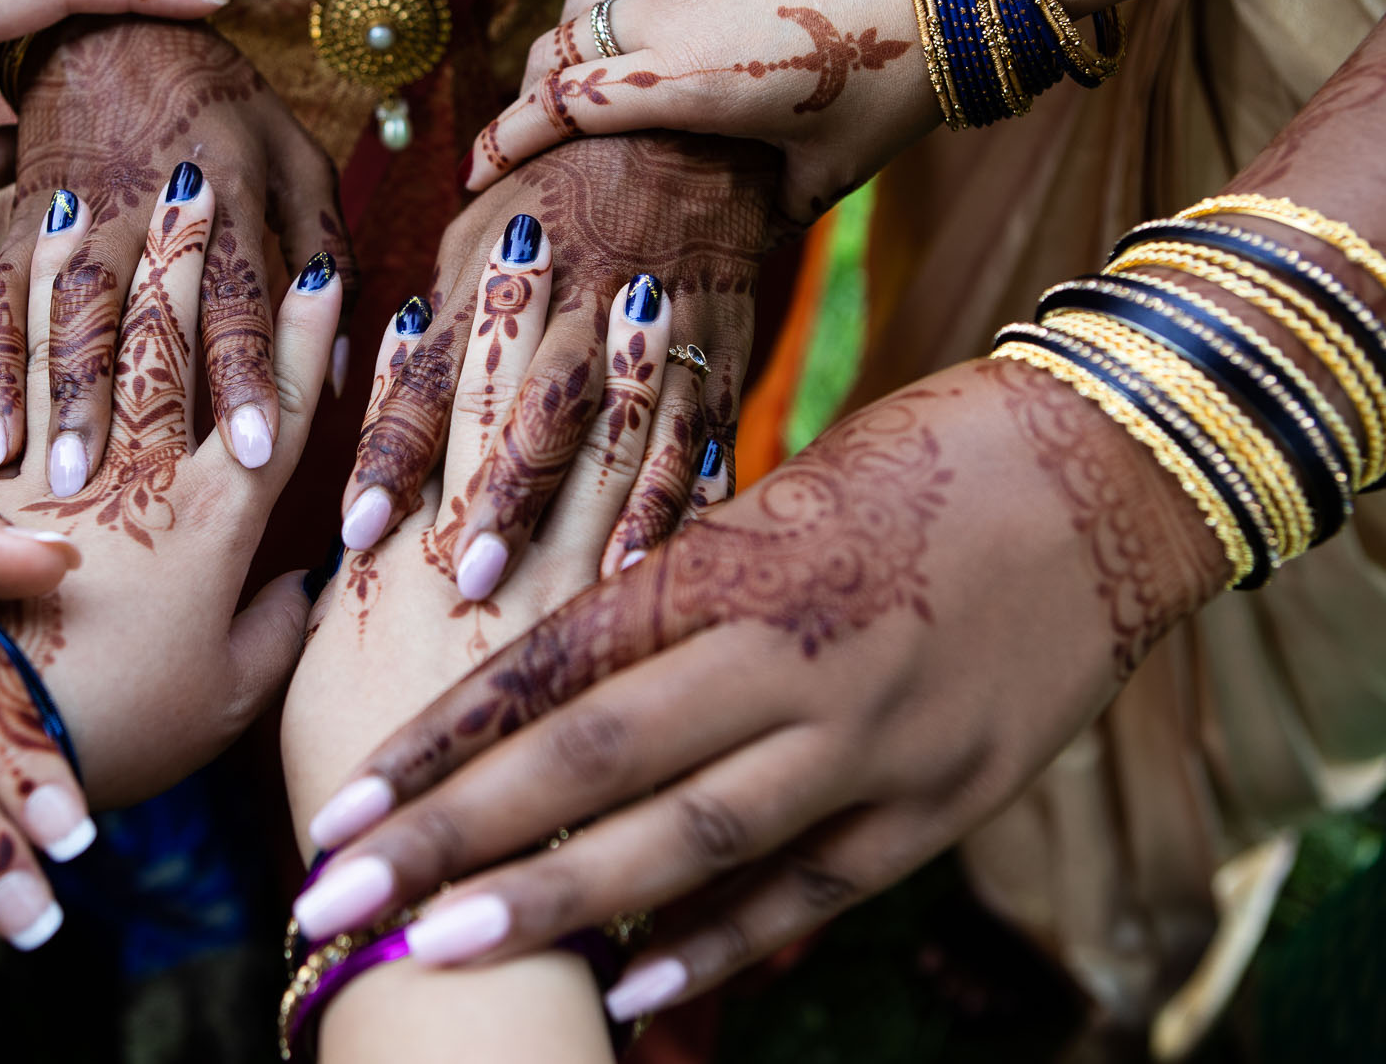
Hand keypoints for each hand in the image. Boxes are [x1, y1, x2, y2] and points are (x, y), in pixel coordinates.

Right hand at [0, 17, 356, 485]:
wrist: (116, 20)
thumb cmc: (228, 106)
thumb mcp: (298, 159)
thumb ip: (325, 253)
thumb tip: (333, 361)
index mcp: (229, 187)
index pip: (238, 295)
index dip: (245, 373)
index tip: (254, 453)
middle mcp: (141, 204)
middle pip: (121, 309)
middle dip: (105, 396)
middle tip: (96, 481)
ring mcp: (69, 215)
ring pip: (41, 308)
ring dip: (25, 387)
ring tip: (11, 466)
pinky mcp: (16, 223)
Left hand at [0, 163, 343, 805]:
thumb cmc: (127, 733)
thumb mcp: (228, 699)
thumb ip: (279, 626)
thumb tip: (308, 576)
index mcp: (217, 525)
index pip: (273, 406)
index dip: (303, 337)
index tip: (326, 270)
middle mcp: (142, 478)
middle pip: (174, 346)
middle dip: (192, 258)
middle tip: (197, 176)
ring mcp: (58, 474)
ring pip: (88, 346)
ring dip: (96, 265)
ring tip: (99, 195)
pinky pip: (0, 384)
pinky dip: (9, 320)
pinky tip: (11, 275)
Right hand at [287, 266, 678, 835]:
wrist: (434, 903)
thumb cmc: (342, 793)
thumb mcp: (304, 679)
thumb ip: (338, 598)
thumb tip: (352, 542)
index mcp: (396, 558)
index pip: (424, 420)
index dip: (445, 338)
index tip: (455, 267)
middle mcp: (480, 557)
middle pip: (511, 411)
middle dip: (526, 317)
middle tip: (545, 228)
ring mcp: (561, 593)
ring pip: (596, 459)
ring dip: (618, 373)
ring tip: (641, 294)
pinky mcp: (620, 643)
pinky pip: (663, 541)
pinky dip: (684, 474)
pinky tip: (705, 416)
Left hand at [293, 357, 1229, 1018]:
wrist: (1109, 473)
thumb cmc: (919, 457)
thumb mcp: (774, 497)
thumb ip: (672, 590)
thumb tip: (556, 674)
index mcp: (732, 565)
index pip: (555, 666)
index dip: (441, 739)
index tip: (347, 800)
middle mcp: (787, 659)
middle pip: (593, 765)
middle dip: (453, 838)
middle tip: (335, 895)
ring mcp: (868, 742)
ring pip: (689, 840)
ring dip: (558, 903)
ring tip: (441, 948)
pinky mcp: (939, 802)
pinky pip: (810, 890)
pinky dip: (719, 942)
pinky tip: (632, 987)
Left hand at [341, 131, 783, 601]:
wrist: (685, 125)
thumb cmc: (552, 189)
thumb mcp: (474, 234)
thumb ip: (436, 325)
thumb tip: (383, 404)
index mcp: (496, 282)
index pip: (433, 378)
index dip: (393, 452)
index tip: (353, 529)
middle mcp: (575, 309)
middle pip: (538, 409)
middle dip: (505, 493)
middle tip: (469, 580)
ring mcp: (656, 334)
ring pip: (630, 429)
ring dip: (600, 514)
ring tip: (575, 590)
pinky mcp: (720, 352)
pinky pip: (708, 431)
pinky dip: (690, 495)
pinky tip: (664, 558)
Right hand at [469, 0, 939, 225]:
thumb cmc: (898, 76)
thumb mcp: (831, 171)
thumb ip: (770, 211)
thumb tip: (743, 246)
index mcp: (680, 83)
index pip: (553, 111)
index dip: (501, 146)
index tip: (473, 178)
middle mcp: (663, 13)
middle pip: (554, 53)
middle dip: (529, 97)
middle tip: (530, 135)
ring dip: (570, 41)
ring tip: (578, 75)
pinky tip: (636, 8)